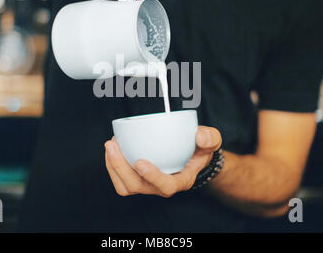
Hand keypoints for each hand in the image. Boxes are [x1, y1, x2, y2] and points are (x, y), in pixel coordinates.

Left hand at [104, 126, 221, 197]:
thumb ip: (210, 138)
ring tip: (111, 145)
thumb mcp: (212, 141)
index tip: (140, 162)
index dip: (152, 177)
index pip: (166, 186)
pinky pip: (120, 179)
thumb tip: (199, 136)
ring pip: (125, 186)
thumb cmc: (200, 149)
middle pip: (137, 186)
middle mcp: (161, 186)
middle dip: (121, 168)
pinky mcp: (137, 179)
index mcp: (181, 180)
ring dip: (113, 166)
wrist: (192, 153)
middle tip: (113, 145)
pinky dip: (112, 165)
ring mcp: (148, 185)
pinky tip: (112, 147)